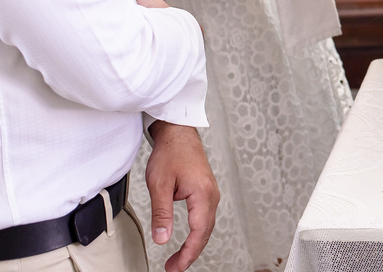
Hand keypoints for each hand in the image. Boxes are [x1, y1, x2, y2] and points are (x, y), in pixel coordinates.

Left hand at [145, 122, 218, 271]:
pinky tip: (189, 238)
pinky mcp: (206, 191)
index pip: (199, 231)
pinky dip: (198, 232)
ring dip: (195, 244)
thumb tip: (162, 238)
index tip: (177, 266)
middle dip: (191, 252)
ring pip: (207, 226)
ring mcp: (211, 193)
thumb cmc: (171, 154)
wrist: (178, 134)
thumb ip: (161, 214)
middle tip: (174, 267)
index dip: (188, 252)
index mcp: (202, 194)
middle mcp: (211, 194)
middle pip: (205, 231)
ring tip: (179, 258)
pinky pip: (206, 217)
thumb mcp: (159, 185)